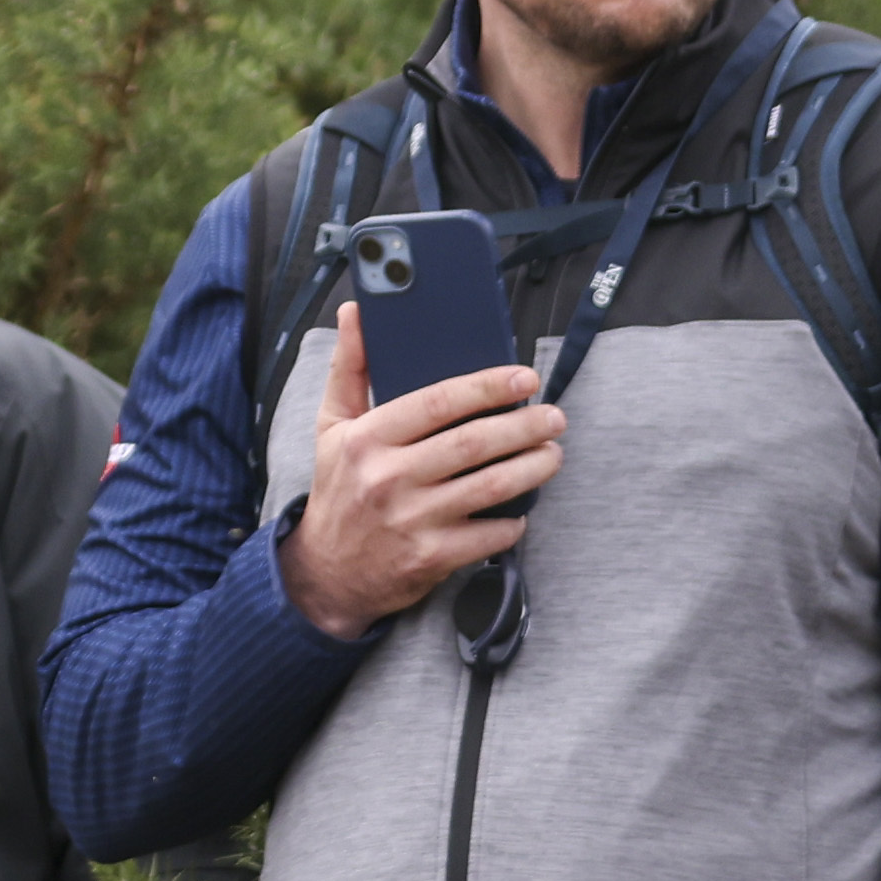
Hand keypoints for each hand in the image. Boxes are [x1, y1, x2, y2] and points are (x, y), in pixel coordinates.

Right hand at [278, 304, 563, 635]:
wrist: (327, 572)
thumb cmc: (339, 489)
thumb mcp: (332, 425)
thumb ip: (349, 366)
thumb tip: (356, 309)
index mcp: (367, 439)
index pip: (437, 402)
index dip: (487, 387)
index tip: (524, 378)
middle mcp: (388, 478)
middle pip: (473, 444)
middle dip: (524, 426)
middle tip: (553, 417)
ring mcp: (411, 520)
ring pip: (489, 487)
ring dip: (532, 468)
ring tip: (553, 454)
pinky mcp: (430, 558)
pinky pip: (488, 536)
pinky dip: (514, 522)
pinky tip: (523, 508)